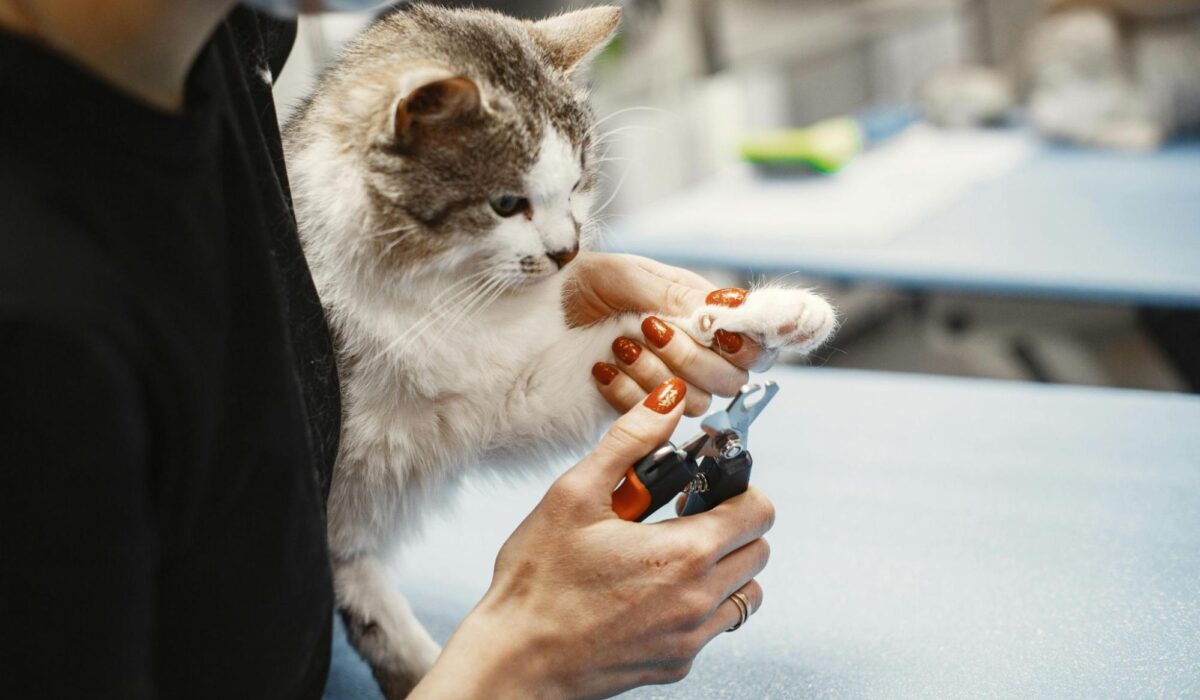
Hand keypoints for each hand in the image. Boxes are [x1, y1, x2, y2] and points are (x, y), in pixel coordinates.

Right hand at [409, 378, 774, 698]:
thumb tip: (669, 400)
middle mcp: (698, 600)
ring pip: (747, 592)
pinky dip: (701, 603)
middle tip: (684, 513)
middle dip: (733, 524)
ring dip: (725, 567)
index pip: (758, 511)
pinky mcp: (677, 664)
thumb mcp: (574, 495)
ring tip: (672, 553)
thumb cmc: (538, 580)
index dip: (738, 487)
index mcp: (684, 554)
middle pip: (760, 550)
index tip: (706, 483)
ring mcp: (690, 638)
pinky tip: (654, 590)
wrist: (515, 661)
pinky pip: (715, 626)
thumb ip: (630, 441)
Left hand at [564, 253, 769, 416]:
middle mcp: (693, 351)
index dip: (742, 344)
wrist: (536, 314)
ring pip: (693, 401)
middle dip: (690, 357)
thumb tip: (725, 312)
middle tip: (649, 329)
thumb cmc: (582, 283)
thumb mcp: (628, 275)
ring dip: (654, 373)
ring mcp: (667, 383)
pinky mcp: (638, 410)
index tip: (714, 332)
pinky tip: (603, 369)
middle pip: (729, 379)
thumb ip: (677, 294)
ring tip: (619, 345)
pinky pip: (651, 419)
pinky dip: (626, 393)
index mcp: (700, 314)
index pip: (751, 342)